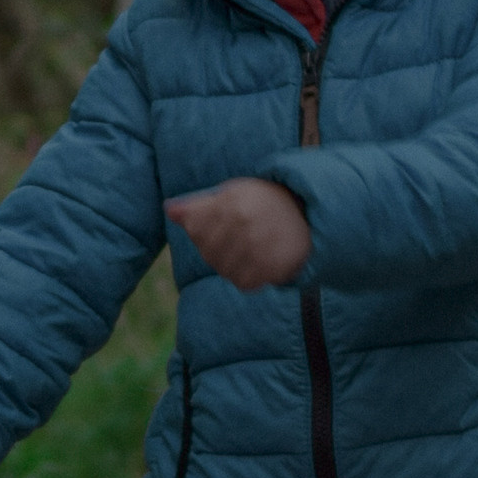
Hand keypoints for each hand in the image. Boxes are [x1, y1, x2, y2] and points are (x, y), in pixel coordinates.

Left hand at [165, 175, 311, 290]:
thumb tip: (169, 209)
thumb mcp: (231, 194)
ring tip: (247, 252)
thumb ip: (198, 205)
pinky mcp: (271, 267)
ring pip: (224, 270)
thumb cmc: (262, 203)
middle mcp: (243, 223)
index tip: (219, 226)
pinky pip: (243, 283)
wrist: (309, 216)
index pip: (195, 229)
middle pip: (208, 252)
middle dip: (216, 250)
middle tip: (236, 241)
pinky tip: (256, 264)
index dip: (202, 232)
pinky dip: (246, 278)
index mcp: (230, 201)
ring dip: (231, 266)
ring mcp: (257, 245)